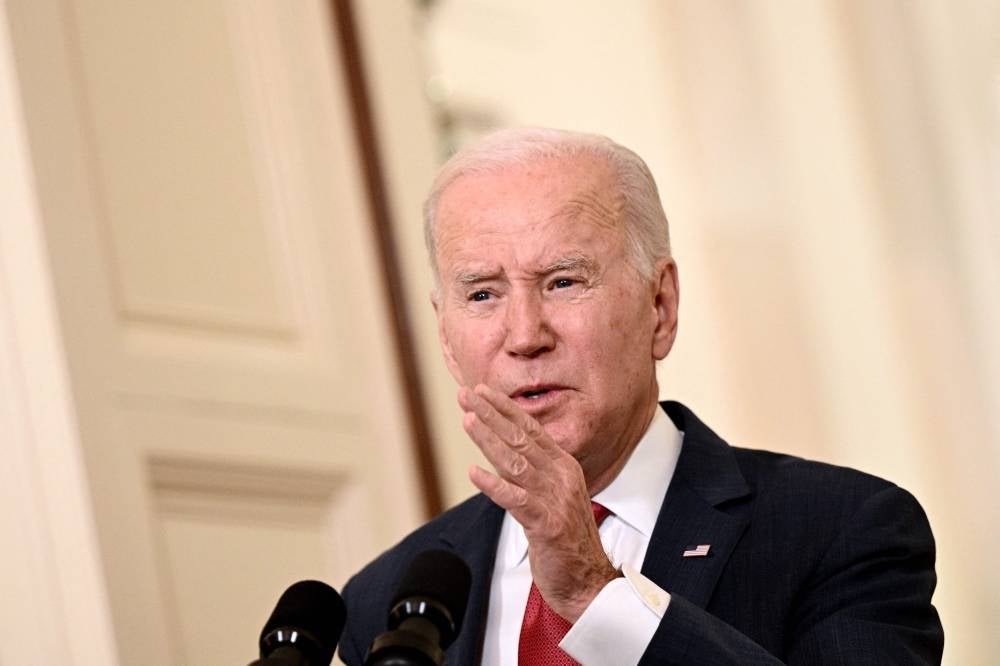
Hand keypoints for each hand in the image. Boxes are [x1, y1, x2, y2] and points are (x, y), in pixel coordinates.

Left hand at [459, 384, 618, 621]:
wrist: (588, 581)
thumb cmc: (566, 541)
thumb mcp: (552, 496)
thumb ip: (532, 473)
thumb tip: (503, 452)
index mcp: (563, 466)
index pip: (531, 429)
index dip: (505, 409)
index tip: (482, 391)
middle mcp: (561, 477)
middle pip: (521, 438)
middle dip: (491, 414)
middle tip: (467, 395)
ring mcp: (555, 499)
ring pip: (516, 462)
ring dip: (488, 439)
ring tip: (467, 420)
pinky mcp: (547, 524)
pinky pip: (516, 500)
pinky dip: (494, 485)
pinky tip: (473, 473)